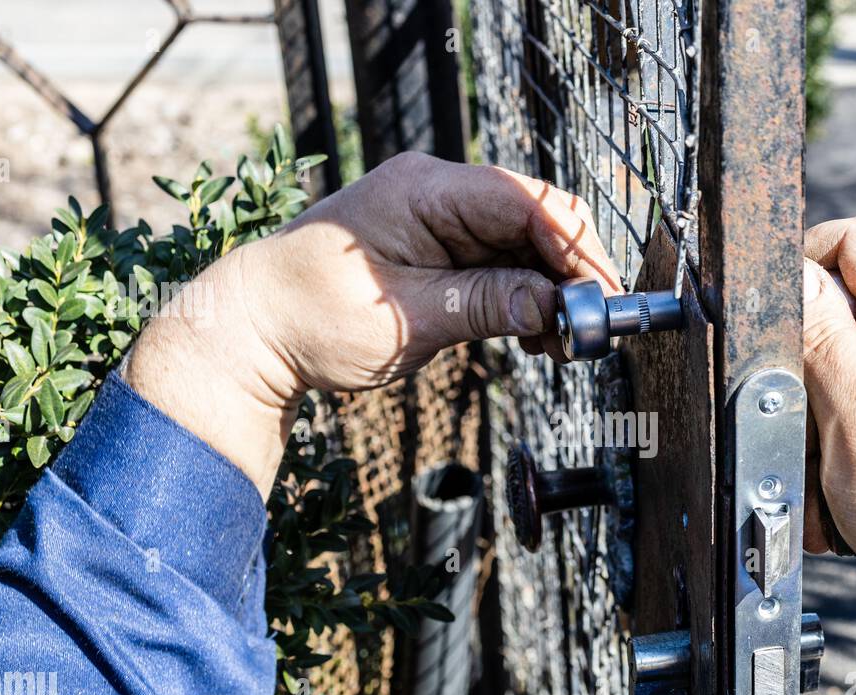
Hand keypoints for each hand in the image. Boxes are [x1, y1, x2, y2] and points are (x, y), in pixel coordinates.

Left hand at [126, 153, 621, 491]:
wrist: (254, 331)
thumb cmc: (312, 317)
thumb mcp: (408, 319)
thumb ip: (487, 305)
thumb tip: (557, 307)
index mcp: (425, 191)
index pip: (522, 201)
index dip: (572, 246)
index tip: (601, 295)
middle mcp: (436, 194)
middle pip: (531, 219)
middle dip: (569, 271)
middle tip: (593, 327)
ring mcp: (438, 222)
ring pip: (521, 245)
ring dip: (550, 291)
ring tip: (564, 343)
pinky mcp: (437, 251)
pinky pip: (498, 264)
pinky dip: (524, 298)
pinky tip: (538, 336)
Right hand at [801, 214, 855, 694]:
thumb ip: (822, 335)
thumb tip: (792, 270)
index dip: (806, 259)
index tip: (776, 316)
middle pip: (849, 301)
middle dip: (806, 354)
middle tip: (800, 411)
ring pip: (851, 361)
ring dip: (821, 410)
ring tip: (825, 462)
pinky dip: (844, 439)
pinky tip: (843, 483)